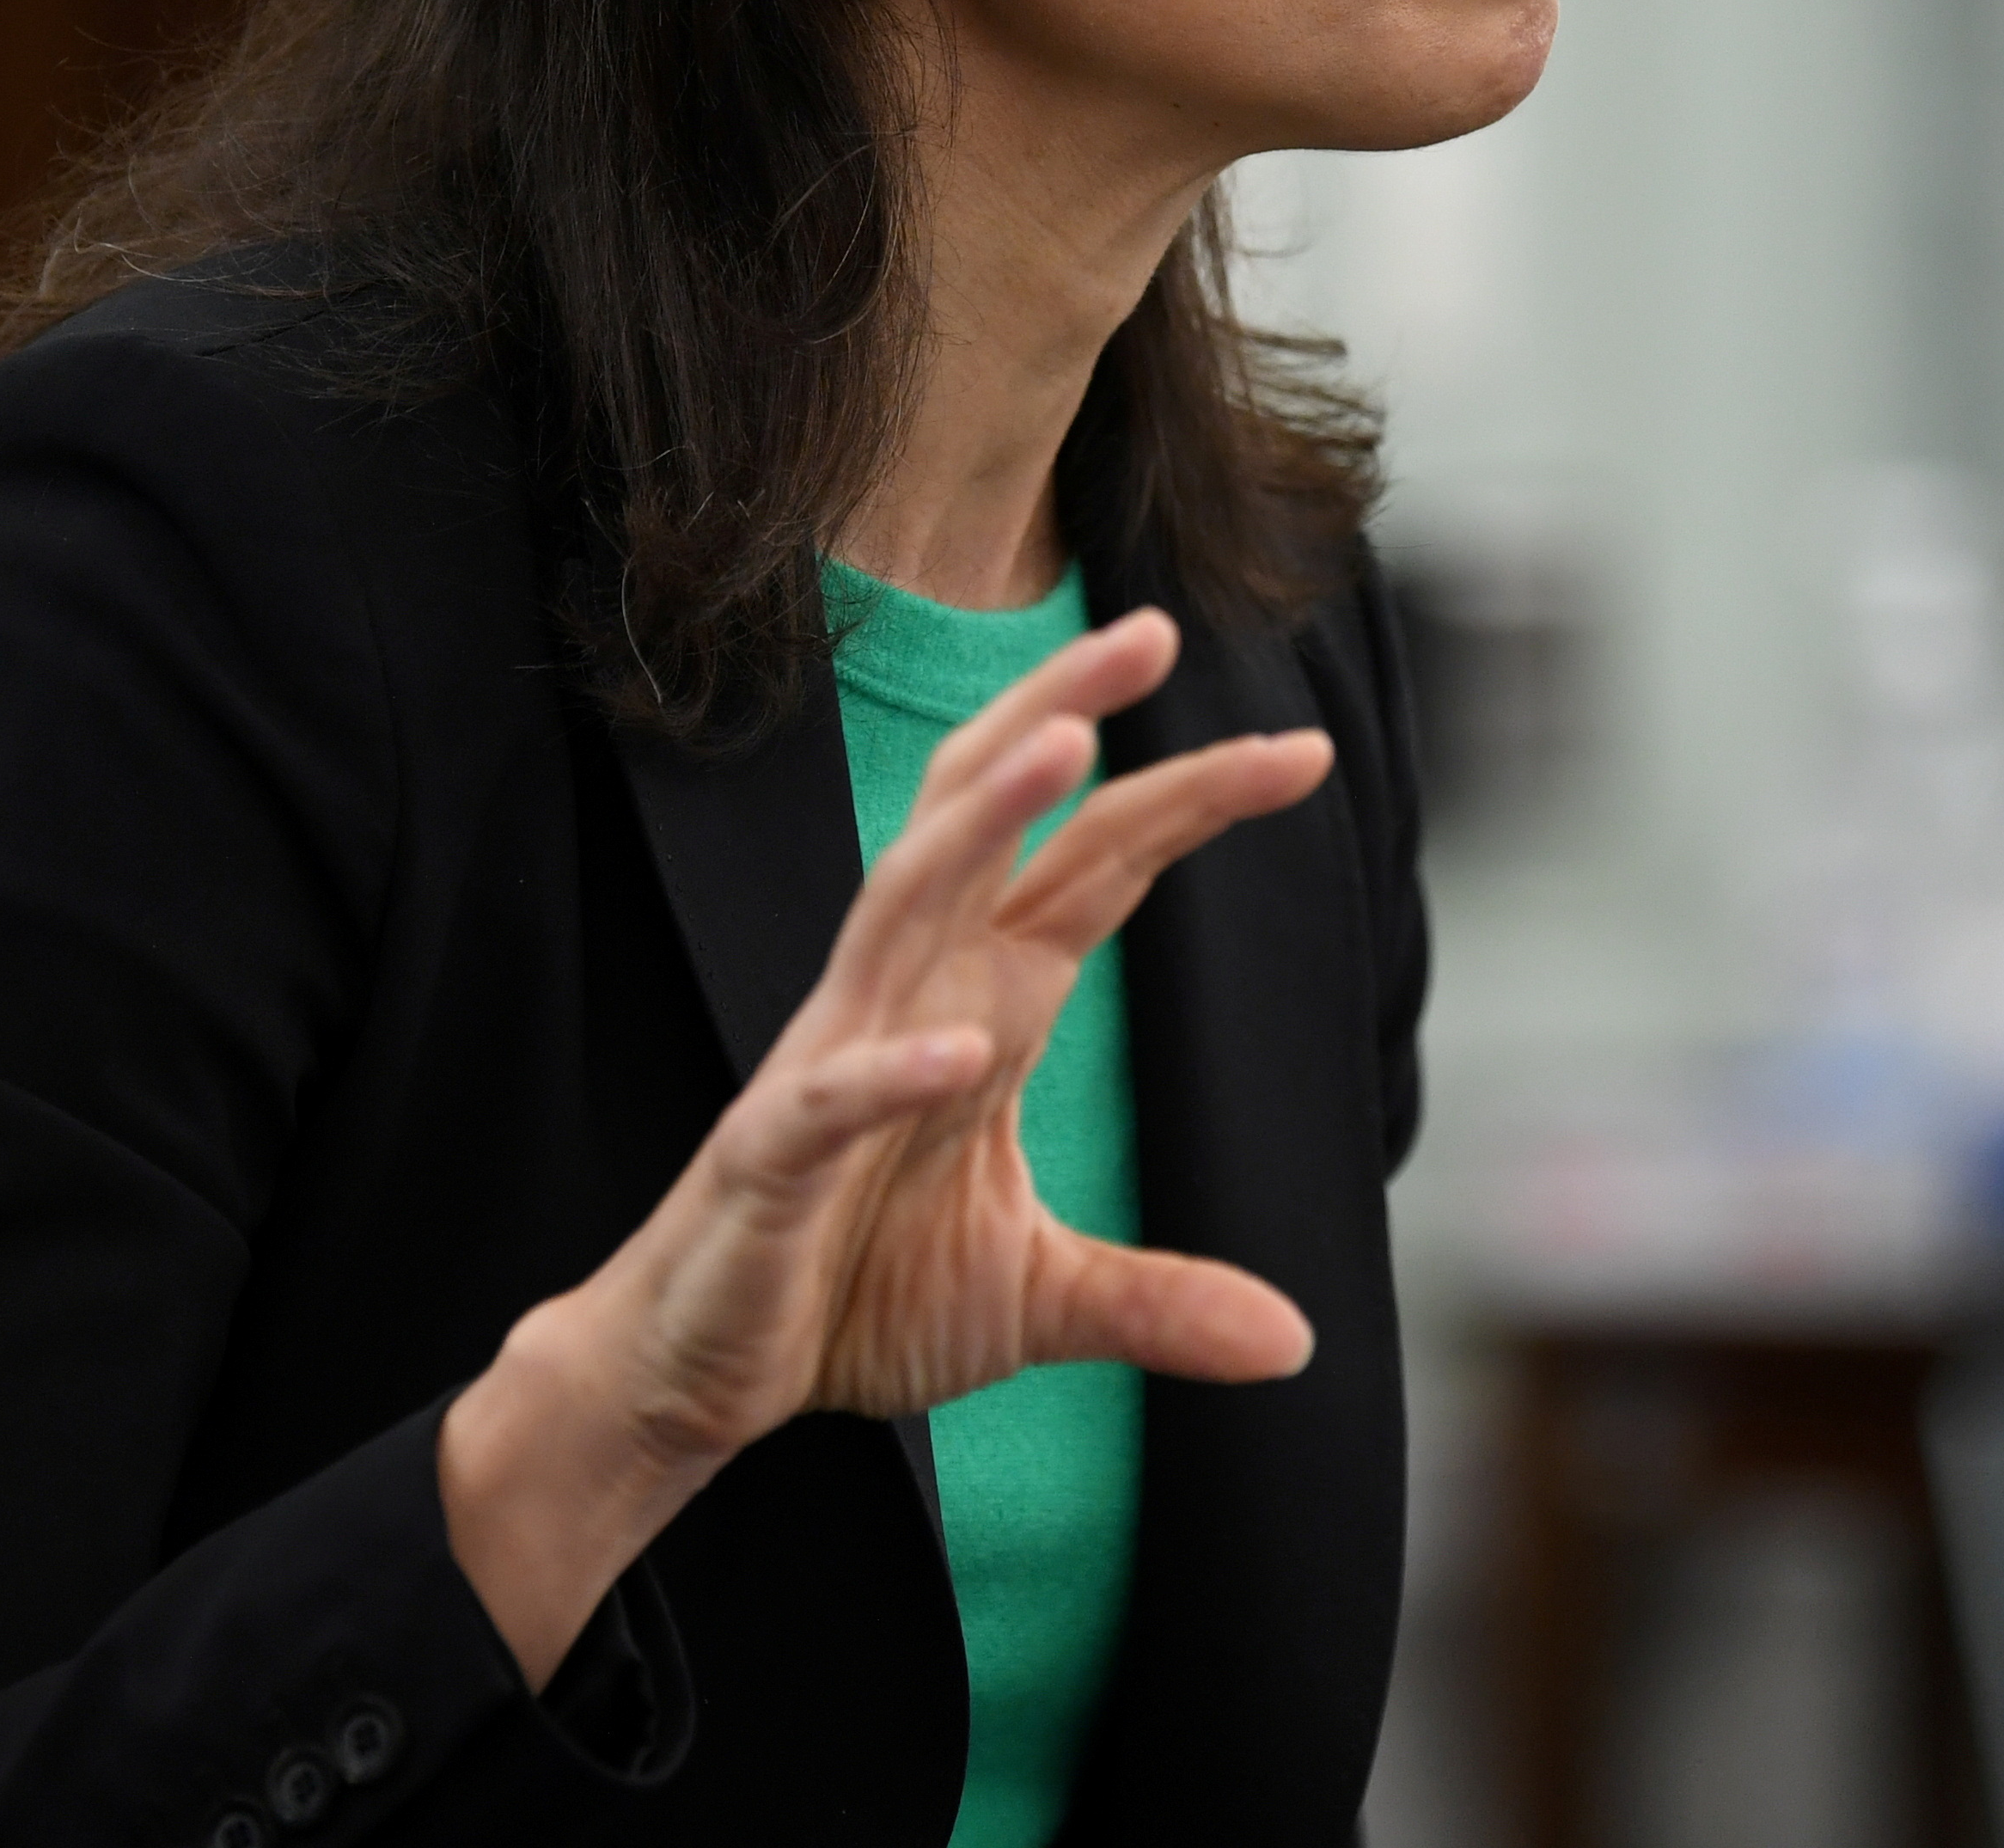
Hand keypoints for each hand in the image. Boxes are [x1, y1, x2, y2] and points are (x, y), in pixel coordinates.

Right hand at [437, 606, 1330, 1680]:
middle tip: (1151, 627)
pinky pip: (829, 1098)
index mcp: (982, 1003)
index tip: (1301, 748)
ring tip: (1065, 745)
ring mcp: (832, 1064)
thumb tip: (1293, 1345)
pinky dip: (890, 1071)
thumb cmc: (851, 1298)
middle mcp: (908, 999)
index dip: (1186, 800)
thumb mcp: (1033, 1299)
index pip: (1094, 868)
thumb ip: (1158, 1304)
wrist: (702, 1376)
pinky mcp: (769, 1158)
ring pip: (901, 903)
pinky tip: (958, 1053)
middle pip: (988, 823)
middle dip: (1062, 715)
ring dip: (979, 822)